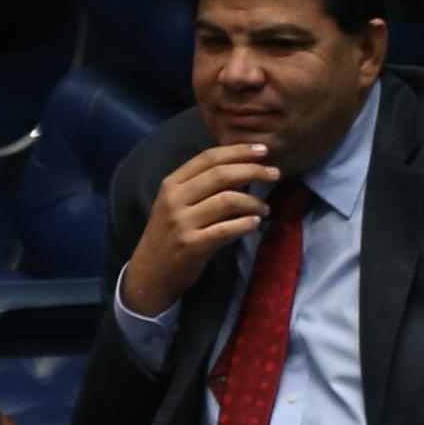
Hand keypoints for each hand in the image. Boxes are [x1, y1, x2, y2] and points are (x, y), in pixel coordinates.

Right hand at [119, 140, 282, 321]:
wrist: (149, 273)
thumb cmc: (168, 235)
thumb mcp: (175, 204)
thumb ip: (199, 185)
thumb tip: (242, 167)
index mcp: (171, 184)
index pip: (209, 158)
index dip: (239, 151)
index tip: (263, 150)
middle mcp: (174, 200)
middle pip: (221, 175)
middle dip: (253, 171)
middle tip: (274, 174)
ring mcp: (181, 223)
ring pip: (227, 200)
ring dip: (254, 202)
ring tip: (264, 209)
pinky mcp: (191, 245)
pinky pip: (227, 229)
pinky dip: (246, 224)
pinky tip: (255, 223)